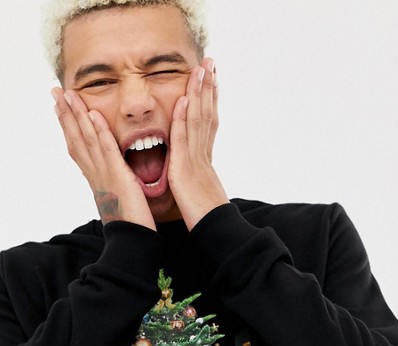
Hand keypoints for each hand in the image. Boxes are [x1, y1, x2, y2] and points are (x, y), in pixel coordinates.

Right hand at [51, 88, 155, 229]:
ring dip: (76, 115)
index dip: (67, 126)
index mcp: (95, 177)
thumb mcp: (117, 195)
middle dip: (64, 114)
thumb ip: (113, 180)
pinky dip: (98, 132)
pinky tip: (92, 115)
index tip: (59, 107)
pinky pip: (106, 150)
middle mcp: (94, 173)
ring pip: (86, 140)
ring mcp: (104, 173)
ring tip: (68, 94)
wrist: (130, 238)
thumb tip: (112, 174)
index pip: (77, 146)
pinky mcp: (117, 176)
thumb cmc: (128, 220)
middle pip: (75, 138)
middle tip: (55, 92)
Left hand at [168, 58, 228, 229]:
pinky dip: (183, 119)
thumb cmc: (207, 218)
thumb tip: (198, 176)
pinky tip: (183, 100)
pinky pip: (183, 140)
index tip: (211, 81)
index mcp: (205, 160)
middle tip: (210, 63)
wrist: (215, 230)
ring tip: (200, 69)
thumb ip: (197, 179)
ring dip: (199, 93)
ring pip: (198, 120)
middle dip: (208, 88)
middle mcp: (203, 155)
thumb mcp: (201, 193)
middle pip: (207, 114)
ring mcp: (196, 160)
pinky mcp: (186, 170)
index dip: (210, 100)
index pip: (208, 124)